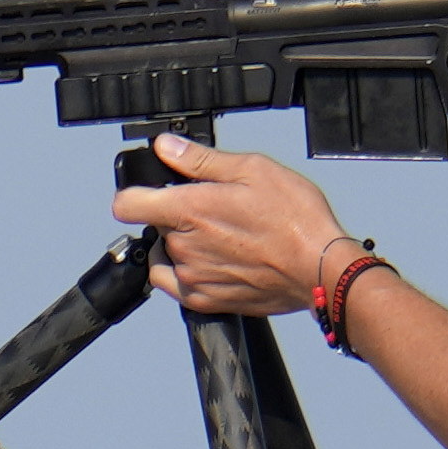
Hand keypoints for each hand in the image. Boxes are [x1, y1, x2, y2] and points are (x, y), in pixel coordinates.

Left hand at [115, 134, 343, 317]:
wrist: (321, 269)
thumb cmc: (296, 220)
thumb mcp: (252, 170)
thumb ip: (200, 160)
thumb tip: (167, 148)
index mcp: (189, 210)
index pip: (126, 205)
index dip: (135, 194)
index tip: (150, 194)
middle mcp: (185, 247)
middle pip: (157, 226)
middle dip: (178, 216)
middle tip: (216, 211)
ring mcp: (193, 277)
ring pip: (168, 255)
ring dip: (185, 245)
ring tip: (224, 238)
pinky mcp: (206, 300)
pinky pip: (177, 285)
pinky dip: (188, 273)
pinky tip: (217, 262)